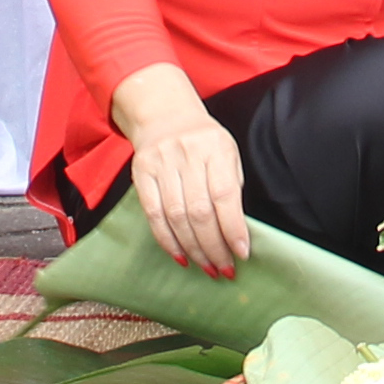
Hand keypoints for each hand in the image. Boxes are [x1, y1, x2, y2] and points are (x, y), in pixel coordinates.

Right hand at [111, 64, 247, 276]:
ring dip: (193, 249)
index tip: (242, 253)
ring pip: (176, 217)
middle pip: (199, 211)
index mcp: (216, 148)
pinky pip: (153, 215)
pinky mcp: (141, 174)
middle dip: (214, 246)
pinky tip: (181, 256)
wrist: (164, 116)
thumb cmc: (203, 141)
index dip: (233, 228)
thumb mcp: (227, 152)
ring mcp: (161, 164)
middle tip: (224, 268)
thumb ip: (231, 185)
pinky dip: (167, 240)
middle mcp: (187, 154)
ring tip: (207, 267)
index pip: (225, 195)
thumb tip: (236, 231)